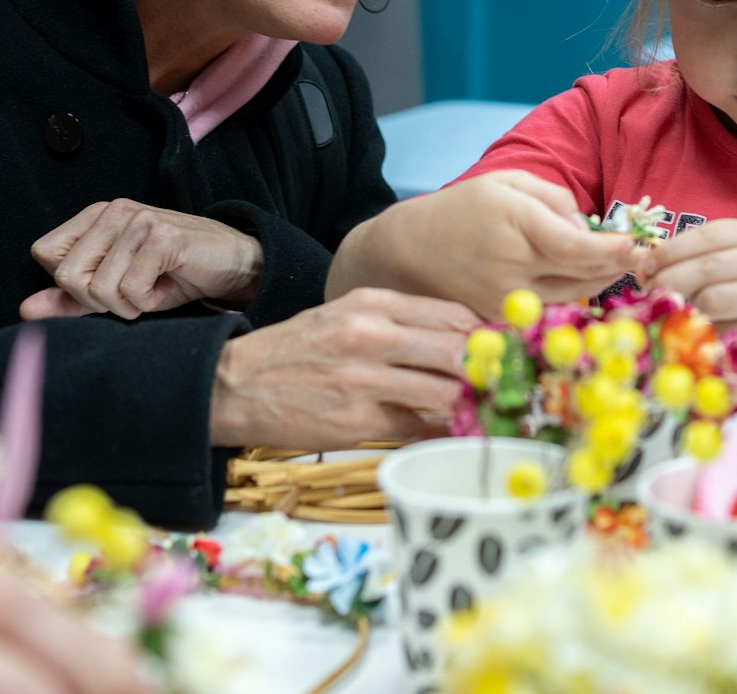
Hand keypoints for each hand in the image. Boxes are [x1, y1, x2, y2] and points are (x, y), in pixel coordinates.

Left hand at [21, 200, 263, 319]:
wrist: (234, 265)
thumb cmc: (174, 275)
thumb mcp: (117, 288)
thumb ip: (71, 299)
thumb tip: (24, 309)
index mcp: (94, 217)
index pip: (45, 255)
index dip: (71, 284)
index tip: (107, 285)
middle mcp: (113, 211)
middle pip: (67, 276)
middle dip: (99, 300)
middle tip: (132, 293)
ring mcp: (138, 220)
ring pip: (99, 288)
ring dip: (128, 305)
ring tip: (153, 288)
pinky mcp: (162, 236)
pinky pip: (130, 290)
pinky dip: (148, 302)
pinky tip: (167, 286)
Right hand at [209, 287, 478, 448]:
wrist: (236, 385)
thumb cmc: (296, 350)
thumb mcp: (343, 315)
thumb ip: (398, 323)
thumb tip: (458, 339)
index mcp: (371, 304)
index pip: (452, 314)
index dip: (483, 334)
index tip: (499, 350)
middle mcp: (371, 336)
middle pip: (457, 351)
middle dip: (485, 371)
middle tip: (501, 384)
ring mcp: (365, 380)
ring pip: (444, 392)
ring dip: (467, 405)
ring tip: (479, 410)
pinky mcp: (358, 421)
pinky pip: (418, 428)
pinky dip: (439, 432)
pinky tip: (449, 432)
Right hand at [328, 171, 635, 317]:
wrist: (409, 251)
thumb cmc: (462, 209)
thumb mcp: (507, 183)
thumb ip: (555, 200)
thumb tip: (590, 230)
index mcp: (517, 229)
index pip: (582, 250)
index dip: (616, 250)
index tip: (638, 245)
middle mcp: (515, 270)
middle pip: (586, 277)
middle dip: (617, 265)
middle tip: (639, 254)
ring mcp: (509, 302)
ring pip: (575, 296)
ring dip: (600, 281)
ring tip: (613, 263)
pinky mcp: (504, 321)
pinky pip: (553, 309)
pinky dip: (573, 294)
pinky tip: (582, 280)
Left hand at [639, 218, 736, 369]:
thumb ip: (708, 261)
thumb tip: (647, 266)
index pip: (709, 234)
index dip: (670, 249)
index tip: (643, 265)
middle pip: (707, 265)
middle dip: (668, 280)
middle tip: (649, 294)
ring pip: (713, 297)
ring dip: (686, 309)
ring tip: (679, 317)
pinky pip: (724, 329)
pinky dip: (705, 334)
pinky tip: (705, 337)